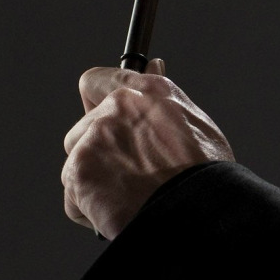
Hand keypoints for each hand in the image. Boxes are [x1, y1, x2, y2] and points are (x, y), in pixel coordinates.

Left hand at [61, 60, 234, 238]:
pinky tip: (119, 214)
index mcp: (147, 91)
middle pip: (82, 130)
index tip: (102, 121)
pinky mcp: (78, 173)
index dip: (95, 103)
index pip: (97, 81)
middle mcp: (116, 108)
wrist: (197, 212)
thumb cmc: (205, 175)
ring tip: (130, 199)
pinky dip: (91, 211)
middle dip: (98, 153)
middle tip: (129, 176)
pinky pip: (74, 198)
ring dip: (95, 182)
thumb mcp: (194, 123)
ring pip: (77, 163)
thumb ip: (162, 97)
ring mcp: (93, 140)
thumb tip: (154, 65)